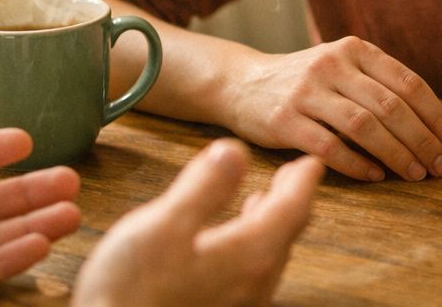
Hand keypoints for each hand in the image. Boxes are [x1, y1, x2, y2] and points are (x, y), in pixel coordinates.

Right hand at [73, 139, 322, 306]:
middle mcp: (255, 285)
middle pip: (285, 233)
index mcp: (249, 254)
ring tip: (263, 201)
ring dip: (271, 223)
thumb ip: (203, 187)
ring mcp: (241, 305)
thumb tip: (235, 151)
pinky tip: (231, 242)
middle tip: (294, 175)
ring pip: (269, 256)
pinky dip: (252, 246)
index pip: (292, 209)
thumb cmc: (130, 290)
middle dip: (291, 199)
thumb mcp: (162, 225)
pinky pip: (251, 274)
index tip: (311, 162)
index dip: (302, 181)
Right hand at [224, 37, 441, 181]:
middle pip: (390, 106)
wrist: (242, 83)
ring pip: (363, 125)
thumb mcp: (352, 79)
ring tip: (416, 175)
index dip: (437, 115)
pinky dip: (356, 164)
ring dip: (396, 154)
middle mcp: (332, 65)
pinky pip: (328, 146)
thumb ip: (400, 101)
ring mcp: (306, 91)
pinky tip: (376, 176)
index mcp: (355, 50)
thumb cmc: (309, 85)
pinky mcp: (284, 120)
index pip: (408, 82)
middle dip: (422, 140)